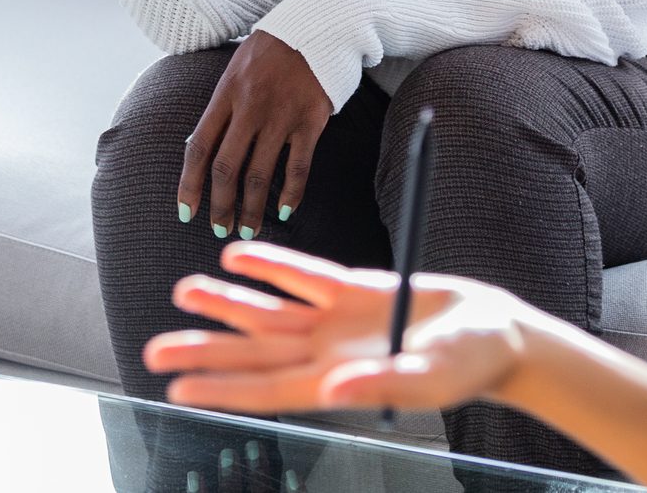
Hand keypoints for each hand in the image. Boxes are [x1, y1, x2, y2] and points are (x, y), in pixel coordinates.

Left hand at [146, 243, 532, 415]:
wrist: (493, 332)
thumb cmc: (467, 366)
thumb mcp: (428, 380)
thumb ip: (381, 382)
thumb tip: (335, 387)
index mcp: (337, 383)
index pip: (266, 388)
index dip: (221, 387)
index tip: (178, 388)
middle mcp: (326, 353)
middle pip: (254, 350)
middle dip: (204, 348)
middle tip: (153, 347)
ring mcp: (335, 320)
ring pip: (267, 310)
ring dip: (224, 302)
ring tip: (181, 292)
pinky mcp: (352, 289)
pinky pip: (301, 274)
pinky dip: (269, 264)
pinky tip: (236, 258)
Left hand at [179, 32, 330, 239]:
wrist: (316, 25)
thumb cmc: (272, 48)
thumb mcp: (235, 68)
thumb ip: (222, 106)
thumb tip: (204, 149)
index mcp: (225, 94)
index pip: (199, 147)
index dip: (190, 183)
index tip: (186, 211)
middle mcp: (250, 107)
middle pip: (227, 167)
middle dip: (220, 205)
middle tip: (219, 228)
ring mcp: (281, 115)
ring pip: (260, 173)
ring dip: (252, 208)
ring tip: (248, 229)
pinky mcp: (311, 120)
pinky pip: (298, 166)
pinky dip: (291, 192)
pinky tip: (284, 210)